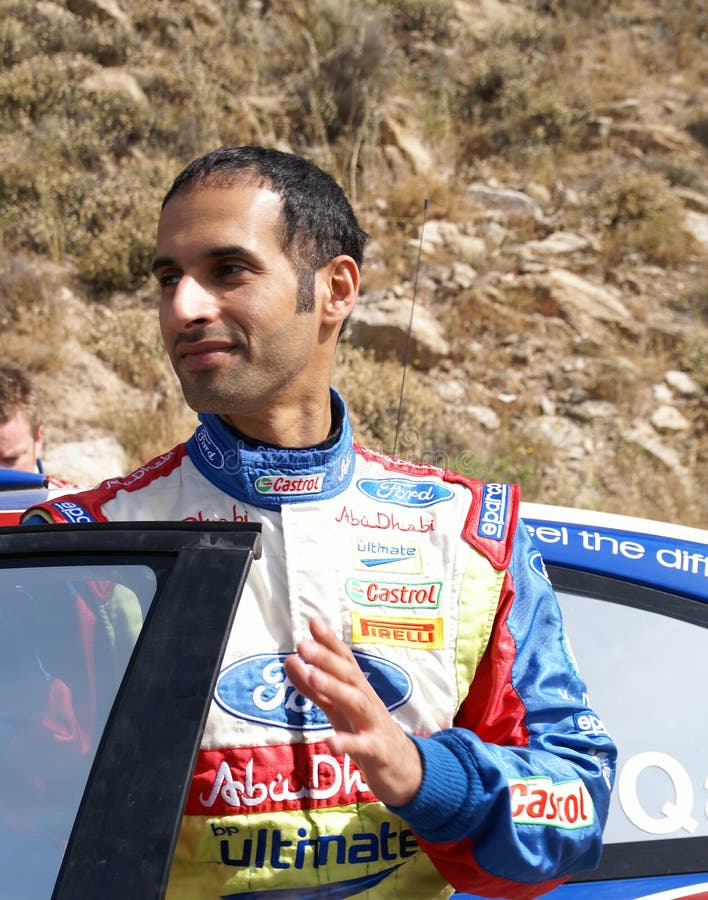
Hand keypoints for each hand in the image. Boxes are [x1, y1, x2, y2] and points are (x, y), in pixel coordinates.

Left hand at [283, 617, 422, 807]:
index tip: (313, 622)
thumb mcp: (338, 709)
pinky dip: (347, 742)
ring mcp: (374, 725)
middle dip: (326, 659)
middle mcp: (368, 700)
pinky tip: (329, 742)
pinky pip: (362, 746)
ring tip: (313, 677)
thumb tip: (289, 660)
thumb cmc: (367, 732)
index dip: (330, 641)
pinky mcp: (378, 751)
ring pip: (356, 703)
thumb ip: (313, 687)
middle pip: (349, 675)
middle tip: (303, 645)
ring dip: (335, 688)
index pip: (345, 660)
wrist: (405, 769)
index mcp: (358, 689)